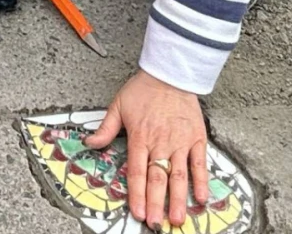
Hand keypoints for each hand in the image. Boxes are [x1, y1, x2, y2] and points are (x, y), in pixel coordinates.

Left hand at [85, 70, 209, 229]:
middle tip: (156, 223)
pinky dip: (202, 180)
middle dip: (156, 204)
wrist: (171, 72)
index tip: (137, 212)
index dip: (137, 194)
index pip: (137, 172)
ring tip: (178, 218)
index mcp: (140, 137)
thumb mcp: (118, 105)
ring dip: (179, 199)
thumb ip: (105, 128)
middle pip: (157, 179)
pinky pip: (200, 163)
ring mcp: (180, 141)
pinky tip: (202, 197)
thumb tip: (90, 142)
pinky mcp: (196, 138)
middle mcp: (161, 142)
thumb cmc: (145, 88)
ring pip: (178, 175)